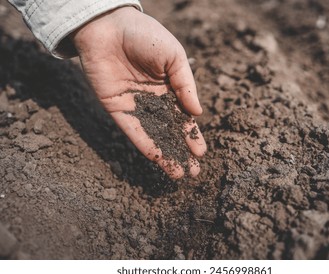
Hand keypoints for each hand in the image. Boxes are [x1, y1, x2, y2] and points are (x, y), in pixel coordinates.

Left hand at [72, 7, 205, 178]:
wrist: (108, 26)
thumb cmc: (145, 35)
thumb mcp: (174, 57)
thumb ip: (186, 85)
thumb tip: (197, 114)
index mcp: (170, 88)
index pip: (183, 117)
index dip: (192, 135)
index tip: (201, 153)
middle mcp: (154, 101)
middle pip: (170, 131)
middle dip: (181, 151)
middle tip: (193, 172)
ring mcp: (136, 106)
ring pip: (153, 135)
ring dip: (165, 155)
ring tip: (177, 174)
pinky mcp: (117, 109)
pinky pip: (133, 130)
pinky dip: (145, 145)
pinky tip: (157, 159)